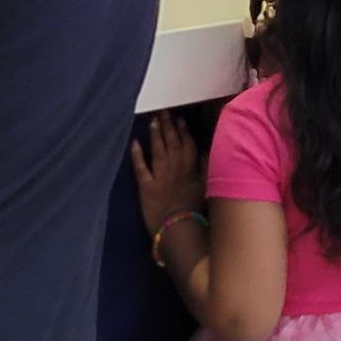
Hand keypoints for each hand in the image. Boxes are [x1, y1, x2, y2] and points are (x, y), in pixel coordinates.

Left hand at [131, 112, 203, 238]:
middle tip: (163, 112)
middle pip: (171, 143)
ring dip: (155, 134)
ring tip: (153, 121)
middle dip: (168, 126)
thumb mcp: (206, 189)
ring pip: (158, 150)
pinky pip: (140, 167)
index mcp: (190, 169)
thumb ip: (205, 169)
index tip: (180, 119)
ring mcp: (160, 176)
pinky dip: (137, 154)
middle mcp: (175, 168)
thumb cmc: (195, 212)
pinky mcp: (146, 186)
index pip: (187, 145)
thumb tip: (205, 152)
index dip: (183, 131)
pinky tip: (134, 142)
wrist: (179, 229)